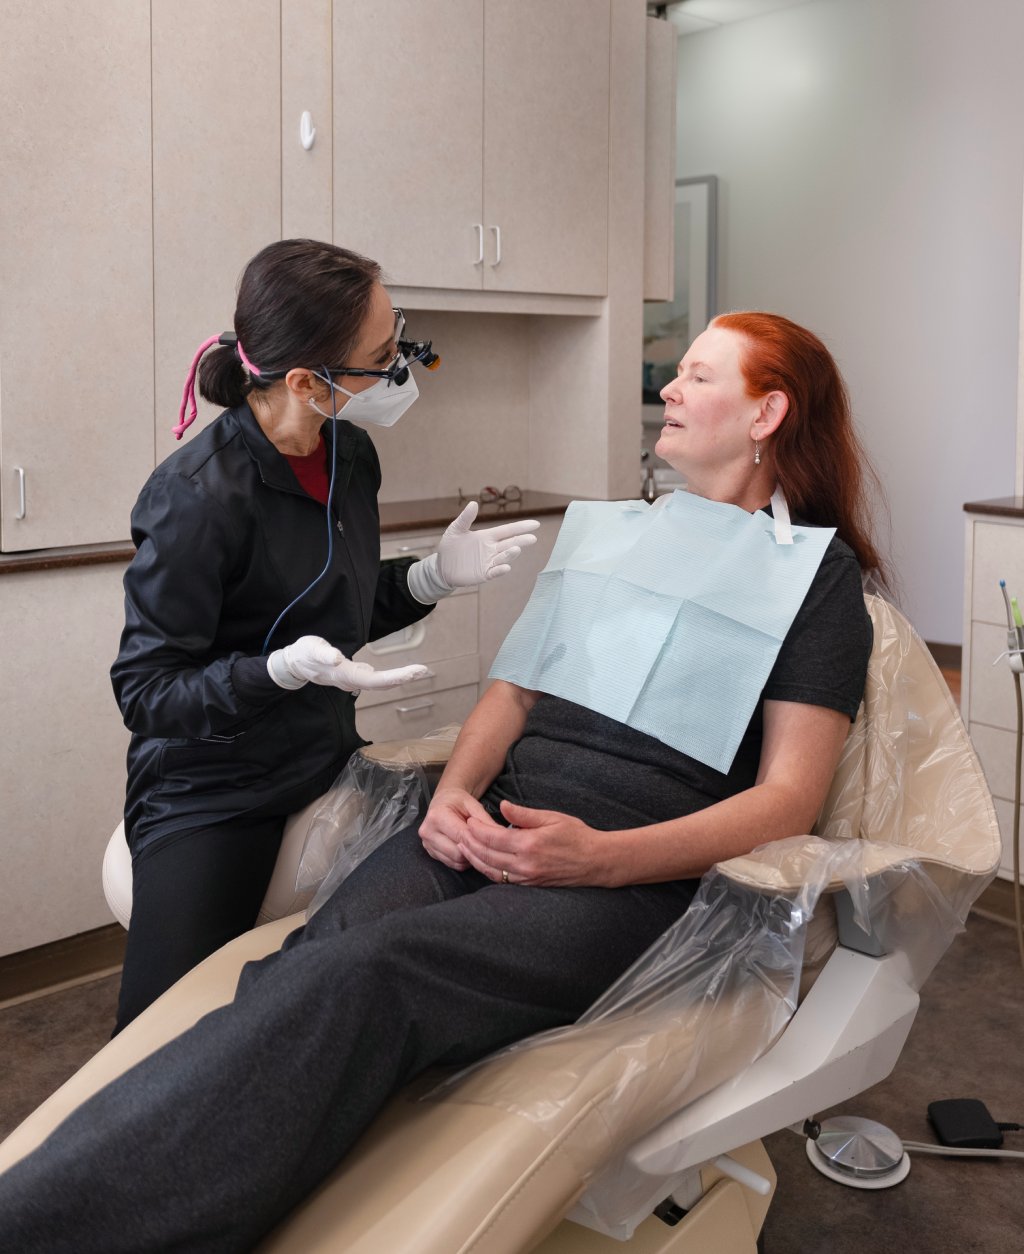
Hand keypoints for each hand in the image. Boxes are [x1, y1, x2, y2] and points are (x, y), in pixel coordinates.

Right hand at [268, 635, 429, 692]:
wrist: (295, 663)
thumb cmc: (304, 654)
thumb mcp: (311, 649)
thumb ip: (324, 655)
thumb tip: (337, 659)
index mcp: (345, 675)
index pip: (375, 680)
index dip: (395, 677)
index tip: (413, 672)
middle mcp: (351, 681)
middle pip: (382, 683)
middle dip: (403, 677)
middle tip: (423, 670)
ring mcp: (352, 679)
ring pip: (380, 682)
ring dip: (399, 678)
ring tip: (418, 672)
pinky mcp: (353, 675)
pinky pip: (375, 679)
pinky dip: (390, 677)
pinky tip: (402, 675)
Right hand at [418, 786, 494, 869]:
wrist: (444, 801)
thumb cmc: (459, 802)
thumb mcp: (474, 805)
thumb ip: (485, 821)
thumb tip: (501, 835)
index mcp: (437, 816)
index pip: (461, 836)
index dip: (480, 841)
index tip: (494, 843)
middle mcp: (427, 831)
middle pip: (457, 853)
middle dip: (474, 851)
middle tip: (486, 845)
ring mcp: (427, 843)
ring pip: (455, 861)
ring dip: (469, 857)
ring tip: (477, 846)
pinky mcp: (430, 852)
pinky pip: (451, 864)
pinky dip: (463, 861)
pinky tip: (468, 850)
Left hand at [436, 500, 539, 586]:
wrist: (441, 566)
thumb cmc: (450, 546)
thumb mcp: (456, 529)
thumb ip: (465, 518)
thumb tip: (473, 503)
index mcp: (488, 536)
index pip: (508, 531)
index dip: (521, 527)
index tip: (535, 524)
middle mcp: (492, 549)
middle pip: (510, 543)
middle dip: (521, 540)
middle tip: (533, 538)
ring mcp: (489, 562)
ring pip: (503, 557)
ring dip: (511, 554)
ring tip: (517, 548)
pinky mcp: (483, 574)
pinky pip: (494, 572)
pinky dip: (500, 570)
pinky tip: (506, 567)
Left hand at [460, 799, 611, 886]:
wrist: (596, 861)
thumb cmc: (577, 836)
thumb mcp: (552, 817)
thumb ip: (524, 814)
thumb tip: (503, 806)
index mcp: (530, 844)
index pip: (493, 837)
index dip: (477, 829)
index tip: (469, 820)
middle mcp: (525, 864)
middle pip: (487, 855)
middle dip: (470, 843)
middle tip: (461, 832)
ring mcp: (527, 877)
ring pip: (491, 870)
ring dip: (475, 859)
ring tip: (463, 847)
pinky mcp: (530, 885)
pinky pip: (502, 880)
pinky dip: (488, 871)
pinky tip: (481, 862)